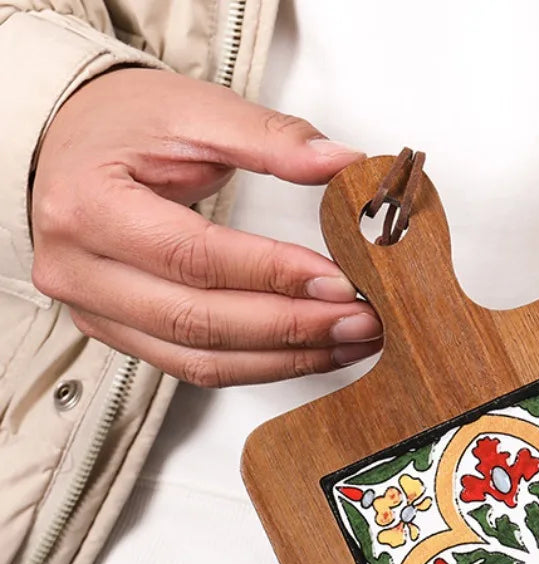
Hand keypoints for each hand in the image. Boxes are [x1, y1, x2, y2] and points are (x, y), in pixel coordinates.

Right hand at [31, 68, 381, 385]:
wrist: (70, 144)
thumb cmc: (120, 124)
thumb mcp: (195, 111)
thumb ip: (272, 139)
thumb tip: (342, 164)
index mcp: (90, 206)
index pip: (196, 257)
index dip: (273, 274)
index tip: (339, 280)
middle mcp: (82, 270)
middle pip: (201, 322)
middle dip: (292, 328)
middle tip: (360, 319)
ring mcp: (98, 312)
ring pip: (202, 361)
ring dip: (286, 359)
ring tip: (349, 341)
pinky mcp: (122, 334)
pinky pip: (197, 368)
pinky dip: (262, 365)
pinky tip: (311, 351)